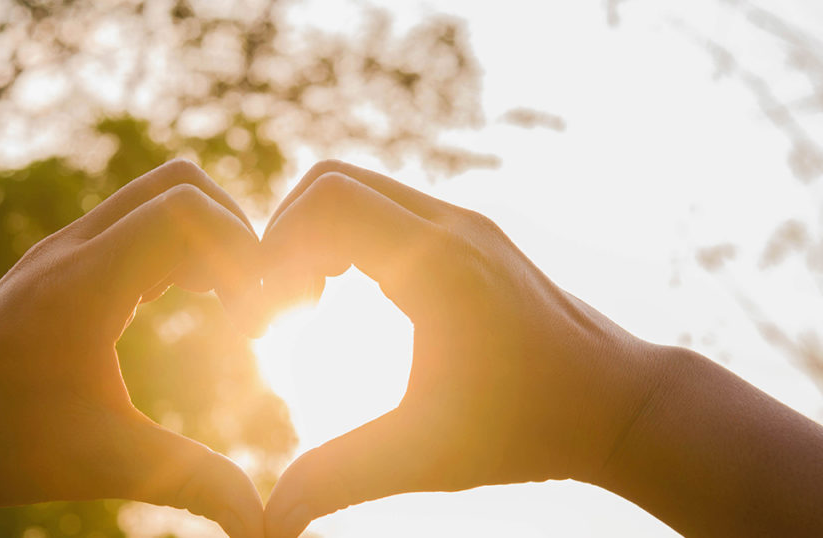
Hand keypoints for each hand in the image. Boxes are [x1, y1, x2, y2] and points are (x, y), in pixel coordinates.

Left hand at [0, 160, 264, 536]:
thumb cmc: (3, 448)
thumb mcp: (107, 463)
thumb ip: (194, 482)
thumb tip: (264, 525)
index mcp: (84, 283)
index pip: (188, 211)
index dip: (242, 254)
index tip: (251, 325)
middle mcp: (72, 249)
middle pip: (179, 183)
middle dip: (234, 233)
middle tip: (247, 302)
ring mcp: (63, 250)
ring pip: (155, 195)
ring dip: (204, 237)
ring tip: (223, 304)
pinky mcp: (60, 263)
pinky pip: (133, 222)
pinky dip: (174, 246)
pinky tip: (182, 301)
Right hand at [260, 160, 660, 536]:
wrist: (617, 403)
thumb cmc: (530, 428)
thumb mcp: (427, 455)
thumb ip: (340, 477)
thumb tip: (269, 520)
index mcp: (439, 265)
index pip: (326, 204)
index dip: (273, 252)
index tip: (265, 321)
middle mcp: (451, 226)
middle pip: (330, 182)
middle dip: (283, 238)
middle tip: (280, 309)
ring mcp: (463, 223)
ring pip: (357, 188)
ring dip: (314, 236)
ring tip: (308, 305)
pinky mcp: (469, 235)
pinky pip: (385, 207)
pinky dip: (346, 238)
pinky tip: (346, 296)